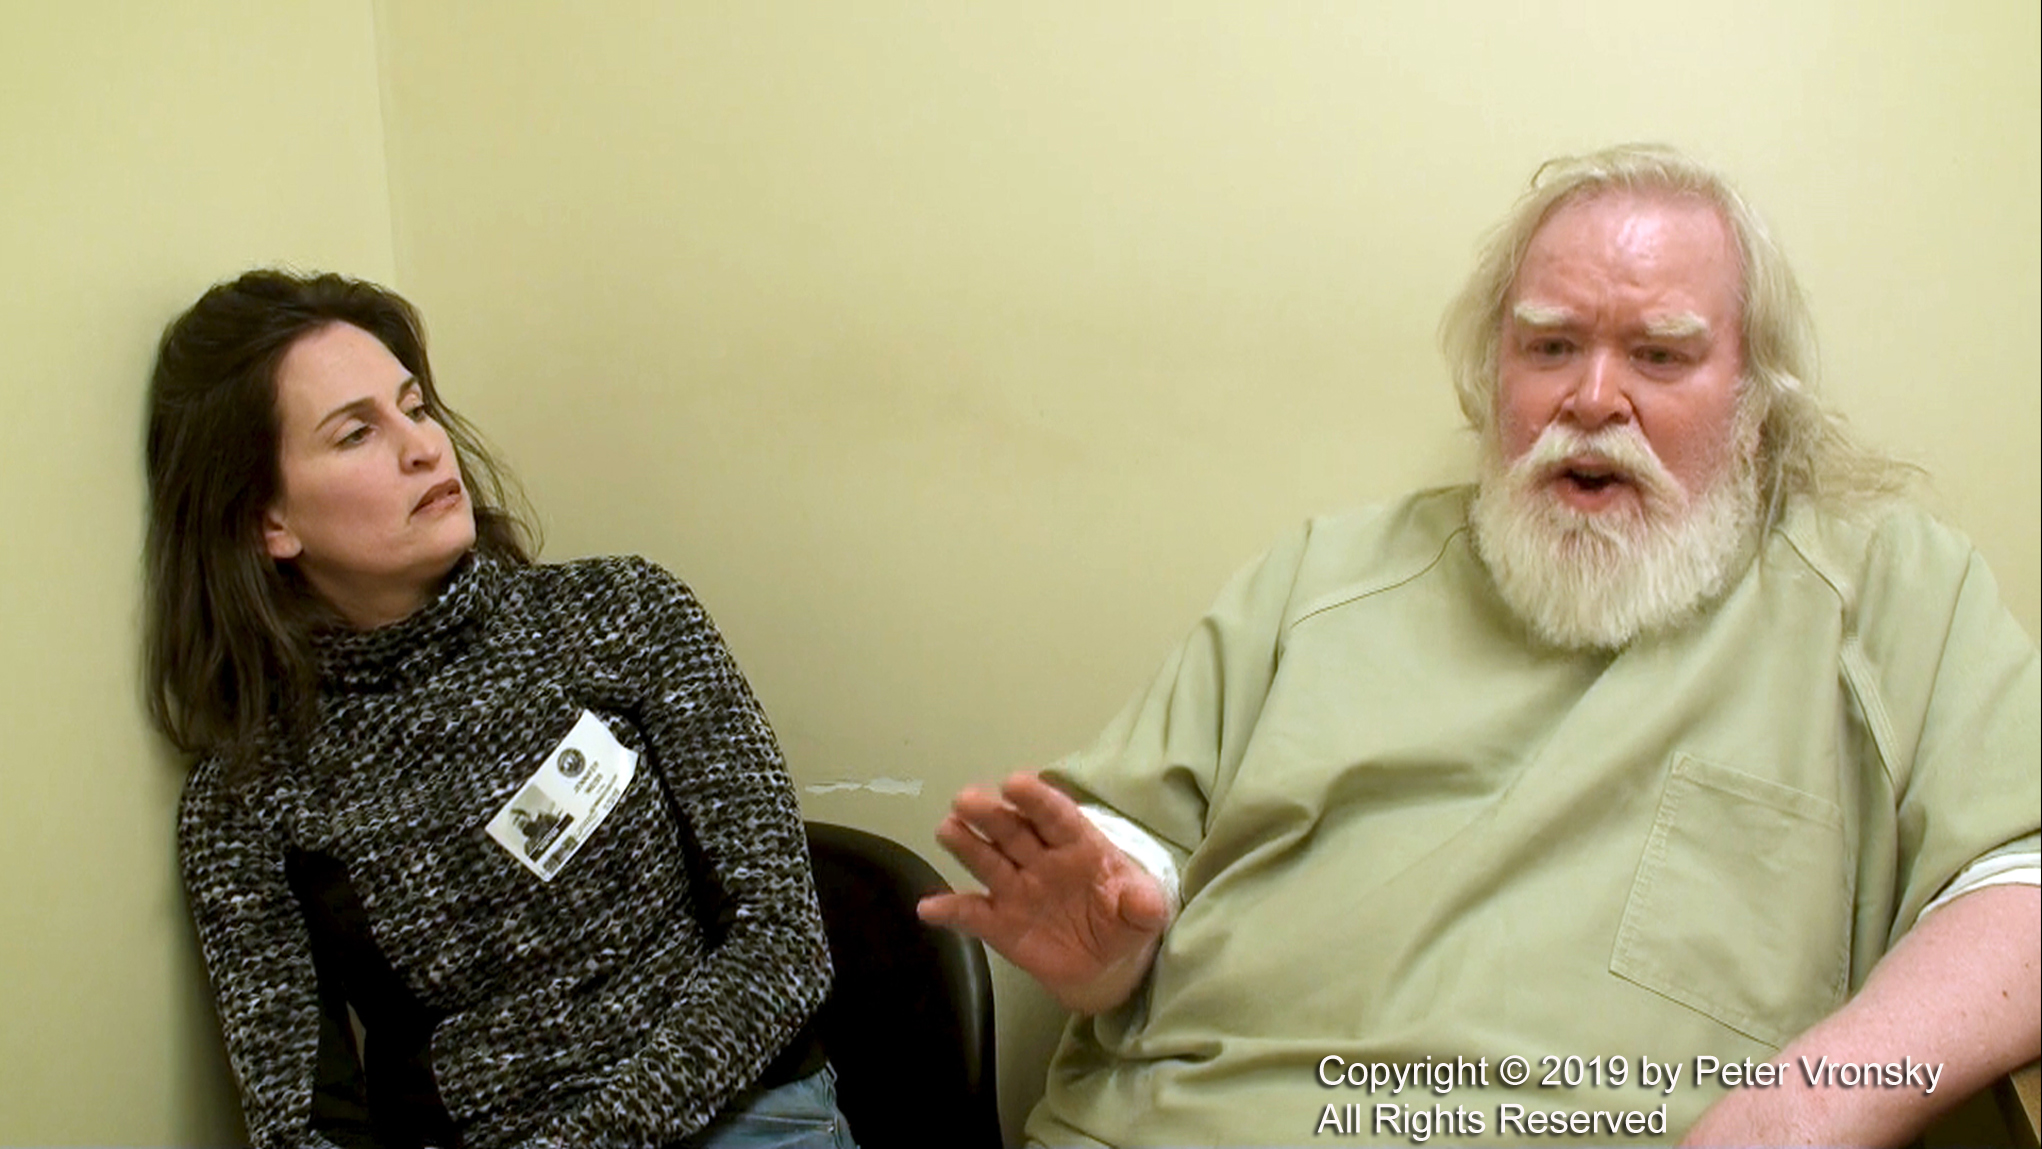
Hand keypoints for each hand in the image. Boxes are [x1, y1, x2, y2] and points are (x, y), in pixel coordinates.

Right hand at [918, 772, 1172, 1013]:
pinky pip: (972, 915)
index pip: (1055, 816)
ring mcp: (1017, 889)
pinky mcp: (999, 923)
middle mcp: (1040, 859)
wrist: (1106, 963)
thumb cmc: (1124, 920)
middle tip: (966, 800)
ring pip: (987, 861)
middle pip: (1013, 831)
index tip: (1014, 783)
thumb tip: (1146, 904)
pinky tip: (929, 908)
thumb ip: (1144, 906)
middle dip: (990, 814)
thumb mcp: (1145, 914)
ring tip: (947, 829)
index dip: (1036, 799)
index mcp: (1078, 845)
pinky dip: (950, 911)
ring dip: (966, 845)